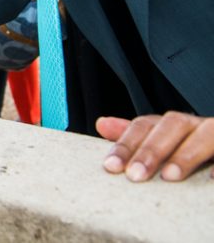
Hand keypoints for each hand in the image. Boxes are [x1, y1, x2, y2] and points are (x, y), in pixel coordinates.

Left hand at [97, 112, 213, 181]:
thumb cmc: (191, 149)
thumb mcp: (163, 143)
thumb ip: (134, 136)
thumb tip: (101, 124)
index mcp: (173, 124)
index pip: (144, 125)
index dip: (126, 143)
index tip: (111, 166)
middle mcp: (196, 124)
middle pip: (172, 126)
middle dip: (151, 150)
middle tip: (135, 175)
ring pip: (206, 134)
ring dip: (186, 155)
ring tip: (169, 176)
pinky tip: (212, 179)